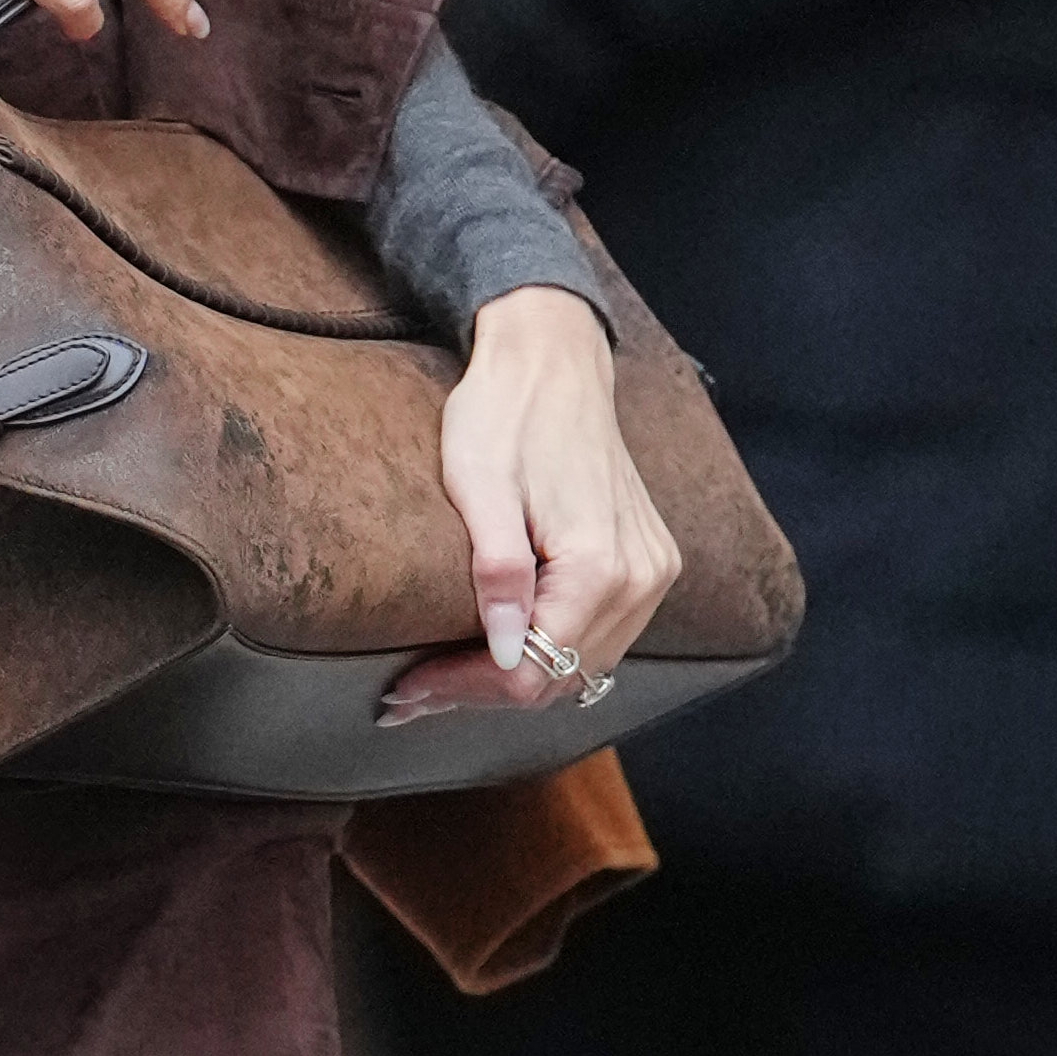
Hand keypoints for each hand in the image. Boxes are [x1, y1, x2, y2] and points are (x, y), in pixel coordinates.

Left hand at [438, 284, 677, 700]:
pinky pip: (601, 636)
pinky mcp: (648, 562)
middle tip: (409, 696)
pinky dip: (550, 650)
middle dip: (480, 692)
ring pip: (582, 665)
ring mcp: (652, 572)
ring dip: (513, 677)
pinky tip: (499, 646)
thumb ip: (498, 570)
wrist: (554, 360)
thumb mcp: (479, 484)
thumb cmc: (504, 412)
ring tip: (442, 678)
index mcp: (601, 565)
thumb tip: (507, 649)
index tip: (404, 693)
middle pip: (559, 678)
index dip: (463, 690)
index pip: (531, 669)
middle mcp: (640, 578)